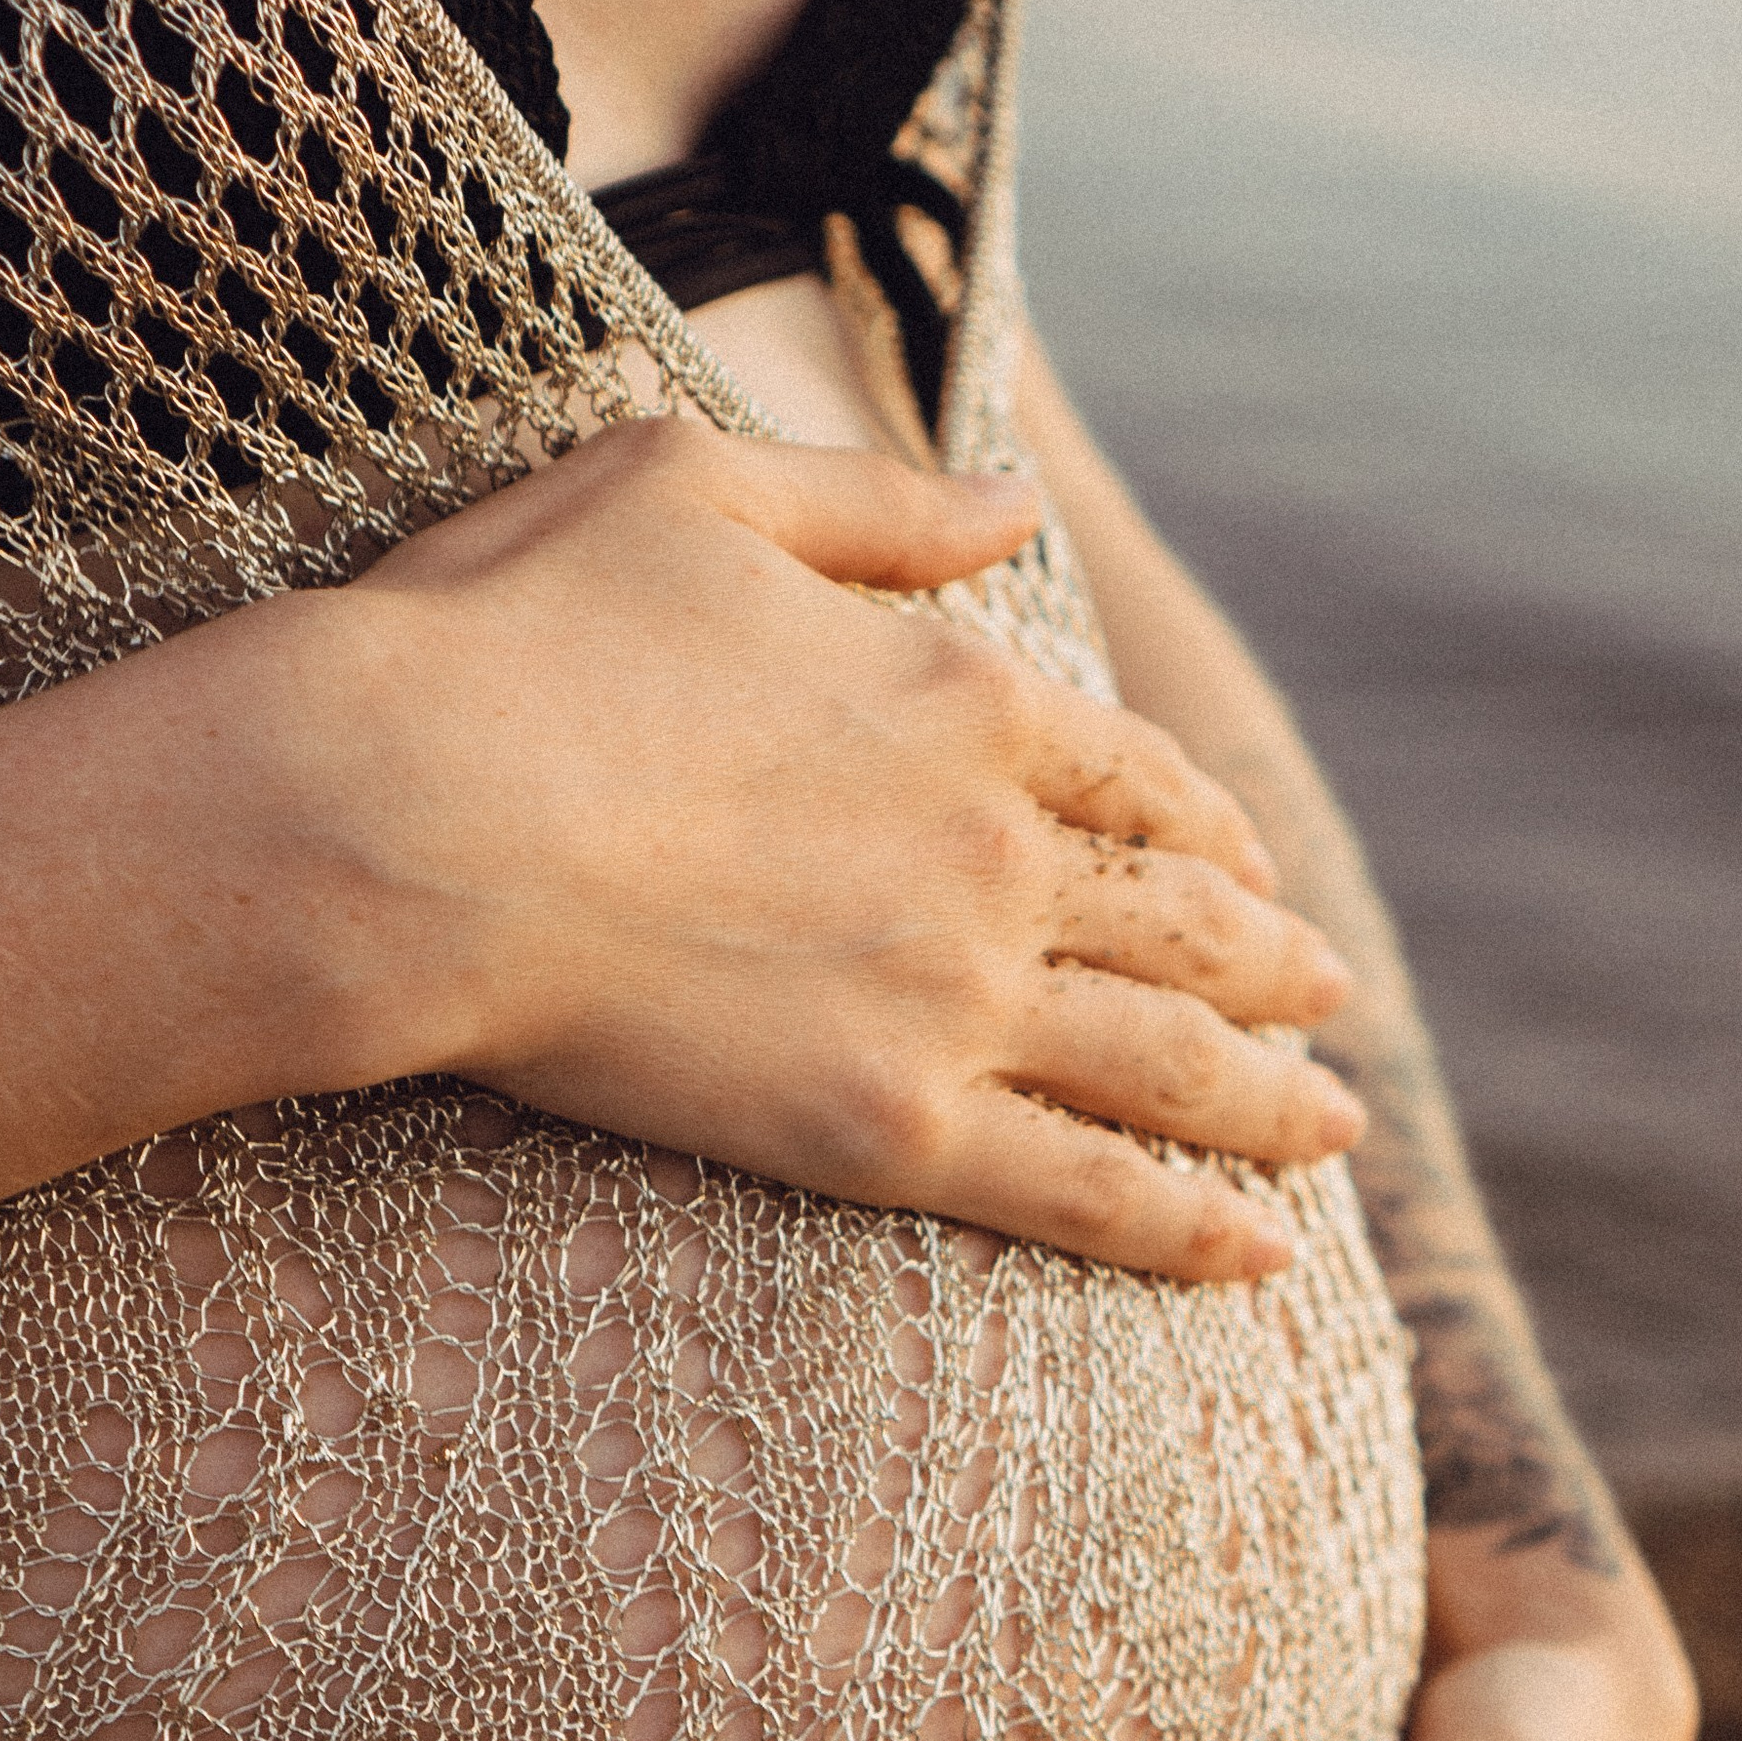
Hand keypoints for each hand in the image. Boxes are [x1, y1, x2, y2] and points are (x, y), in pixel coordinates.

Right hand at [282, 421, 1362, 1280]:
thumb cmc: (511, 634)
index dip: (1206, 823)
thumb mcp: (699, 485)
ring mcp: (959, 997)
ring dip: (1271, 1101)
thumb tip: (1018, 501)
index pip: (1137, 773)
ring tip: (1335, 1130)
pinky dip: (1191, 1226)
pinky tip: (1264, 1255)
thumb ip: (880, 506)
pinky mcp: (892, 1129)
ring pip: (1170, 1064)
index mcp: (966, 693)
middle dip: (1274, 966)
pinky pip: (1086, 1191)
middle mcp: (1000, 848)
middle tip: (1330, 1000)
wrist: (406, 819)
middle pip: (1188, 924)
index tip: (1247, 864)